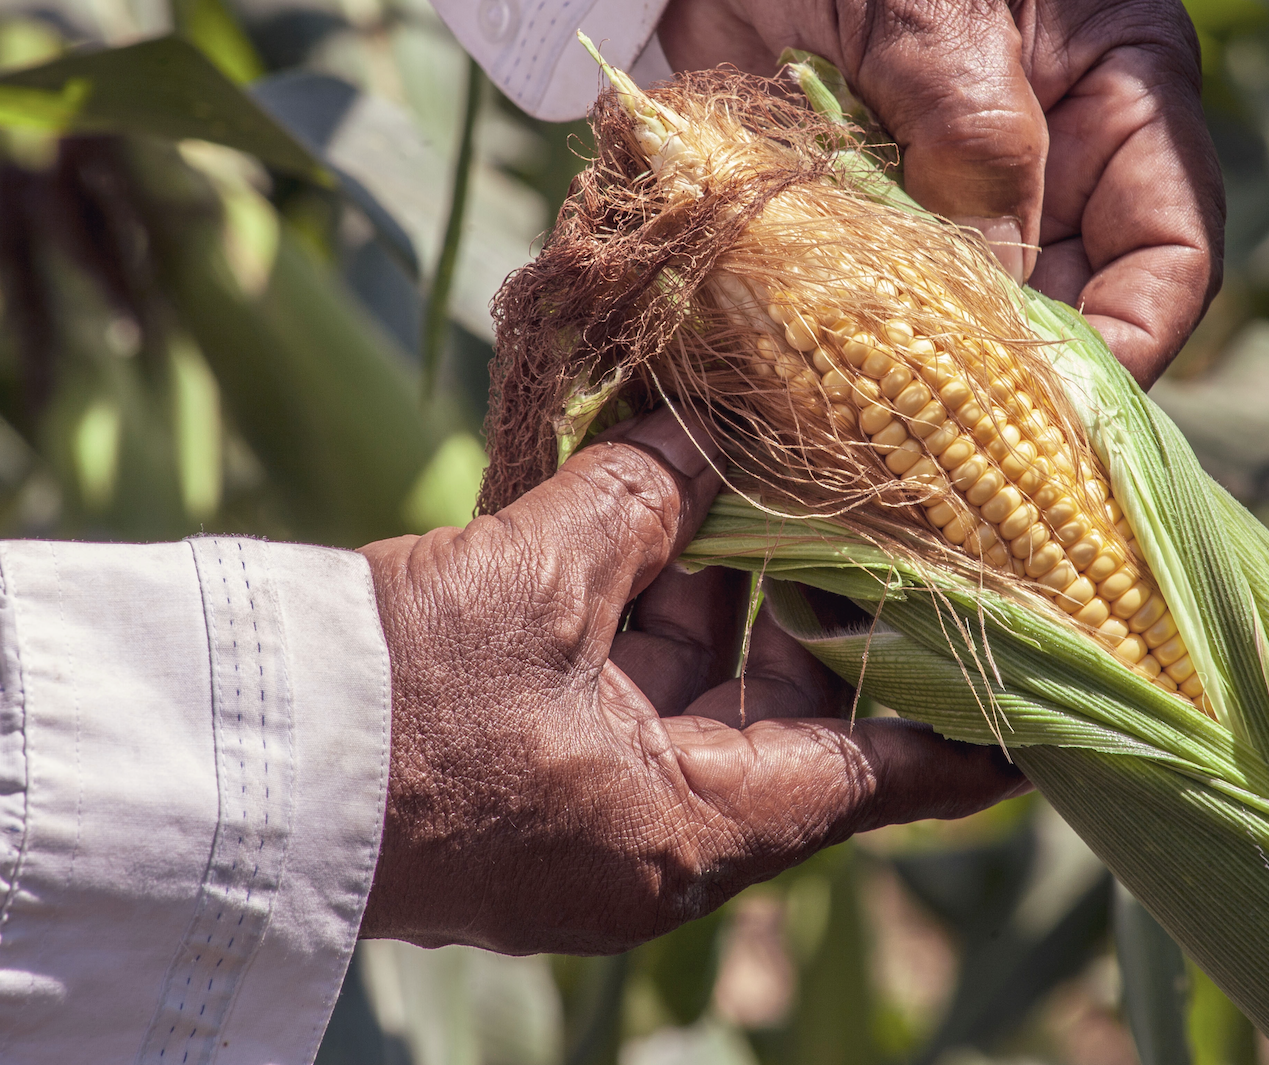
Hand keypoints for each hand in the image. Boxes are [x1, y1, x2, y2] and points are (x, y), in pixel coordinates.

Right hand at [357, 408, 1024, 952]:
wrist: (222, 770)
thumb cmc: (392, 707)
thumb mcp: (534, 587)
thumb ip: (638, 503)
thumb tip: (702, 433)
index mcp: (689, 829)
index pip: (877, 777)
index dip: (966, 730)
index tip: (1047, 688)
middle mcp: (654, 834)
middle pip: (790, 716)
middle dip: (826, 605)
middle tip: (895, 509)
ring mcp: (588, 804)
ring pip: (700, 686)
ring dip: (727, 584)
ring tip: (780, 474)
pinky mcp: (528, 764)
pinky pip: (622, 680)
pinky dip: (648, 600)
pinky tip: (668, 503)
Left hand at [658, 0, 1224, 384]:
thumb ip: (974, 134)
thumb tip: (995, 293)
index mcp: (1125, 87)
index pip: (1173, 252)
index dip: (1129, 345)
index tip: (1056, 414)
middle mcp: (1063, 156)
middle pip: (1077, 308)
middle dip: (1020, 380)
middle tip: (943, 448)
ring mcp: (967, 192)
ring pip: (983, 322)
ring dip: (932, 372)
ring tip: (876, 420)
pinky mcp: (880, 216)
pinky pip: (893, 307)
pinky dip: (864, 345)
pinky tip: (823, 377)